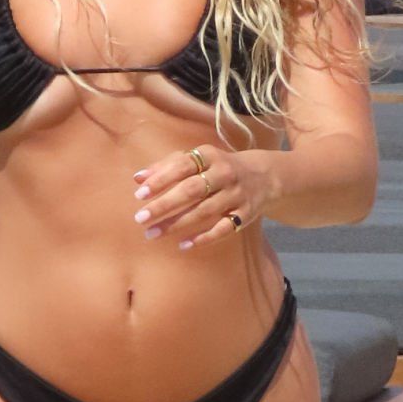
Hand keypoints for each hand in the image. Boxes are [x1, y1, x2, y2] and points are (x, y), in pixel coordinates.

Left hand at [130, 145, 271, 250]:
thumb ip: (168, 165)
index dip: (160, 180)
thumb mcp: (199, 159)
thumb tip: (138, 178)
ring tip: (153, 234)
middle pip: (191, 190)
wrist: (264, 176)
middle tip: (141, 218)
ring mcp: (236, 195)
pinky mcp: (245, 214)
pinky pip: (224, 229)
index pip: (182, 166)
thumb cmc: (219, 167)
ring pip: (204, 211)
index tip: (139, 194)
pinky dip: (204, 238)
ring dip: (177, 224)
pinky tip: (184, 245)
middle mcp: (224, 174)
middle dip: (164, 204)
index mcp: (210, 156)